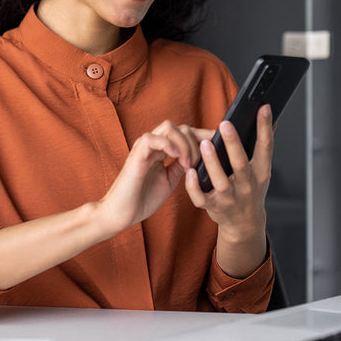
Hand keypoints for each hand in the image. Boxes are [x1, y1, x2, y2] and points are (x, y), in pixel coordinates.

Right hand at [97, 120, 212, 235]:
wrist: (121, 214)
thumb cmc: (142, 199)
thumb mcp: (169, 180)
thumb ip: (181, 166)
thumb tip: (200, 156)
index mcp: (162, 150)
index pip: (185, 133)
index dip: (203, 135)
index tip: (219, 142)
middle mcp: (153, 144)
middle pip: (181, 127)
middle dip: (195, 142)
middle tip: (196, 164)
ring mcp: (144, 147)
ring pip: (169, 127)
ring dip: (184, 144)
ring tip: (186, 164)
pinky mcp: (136, 154)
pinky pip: (154, 138)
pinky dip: (168, 144)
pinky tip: (175, 158)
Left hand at [184, 105, 272, 276]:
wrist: (244, 224)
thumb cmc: (251, 190)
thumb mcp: (261, 171)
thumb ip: (262, 149)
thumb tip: (270, 120)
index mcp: (261, 173)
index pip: (265, 147)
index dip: (265, 128)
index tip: (263, 108)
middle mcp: (247, 185)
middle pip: (240, 163)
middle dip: (233, 144)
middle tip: (225, 124)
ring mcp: (230, 197)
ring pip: (220, 181)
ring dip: (212, 162)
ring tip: (204, 144)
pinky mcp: (213, 206)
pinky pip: (201, 197)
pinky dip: (194, 186)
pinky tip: (190, 172)